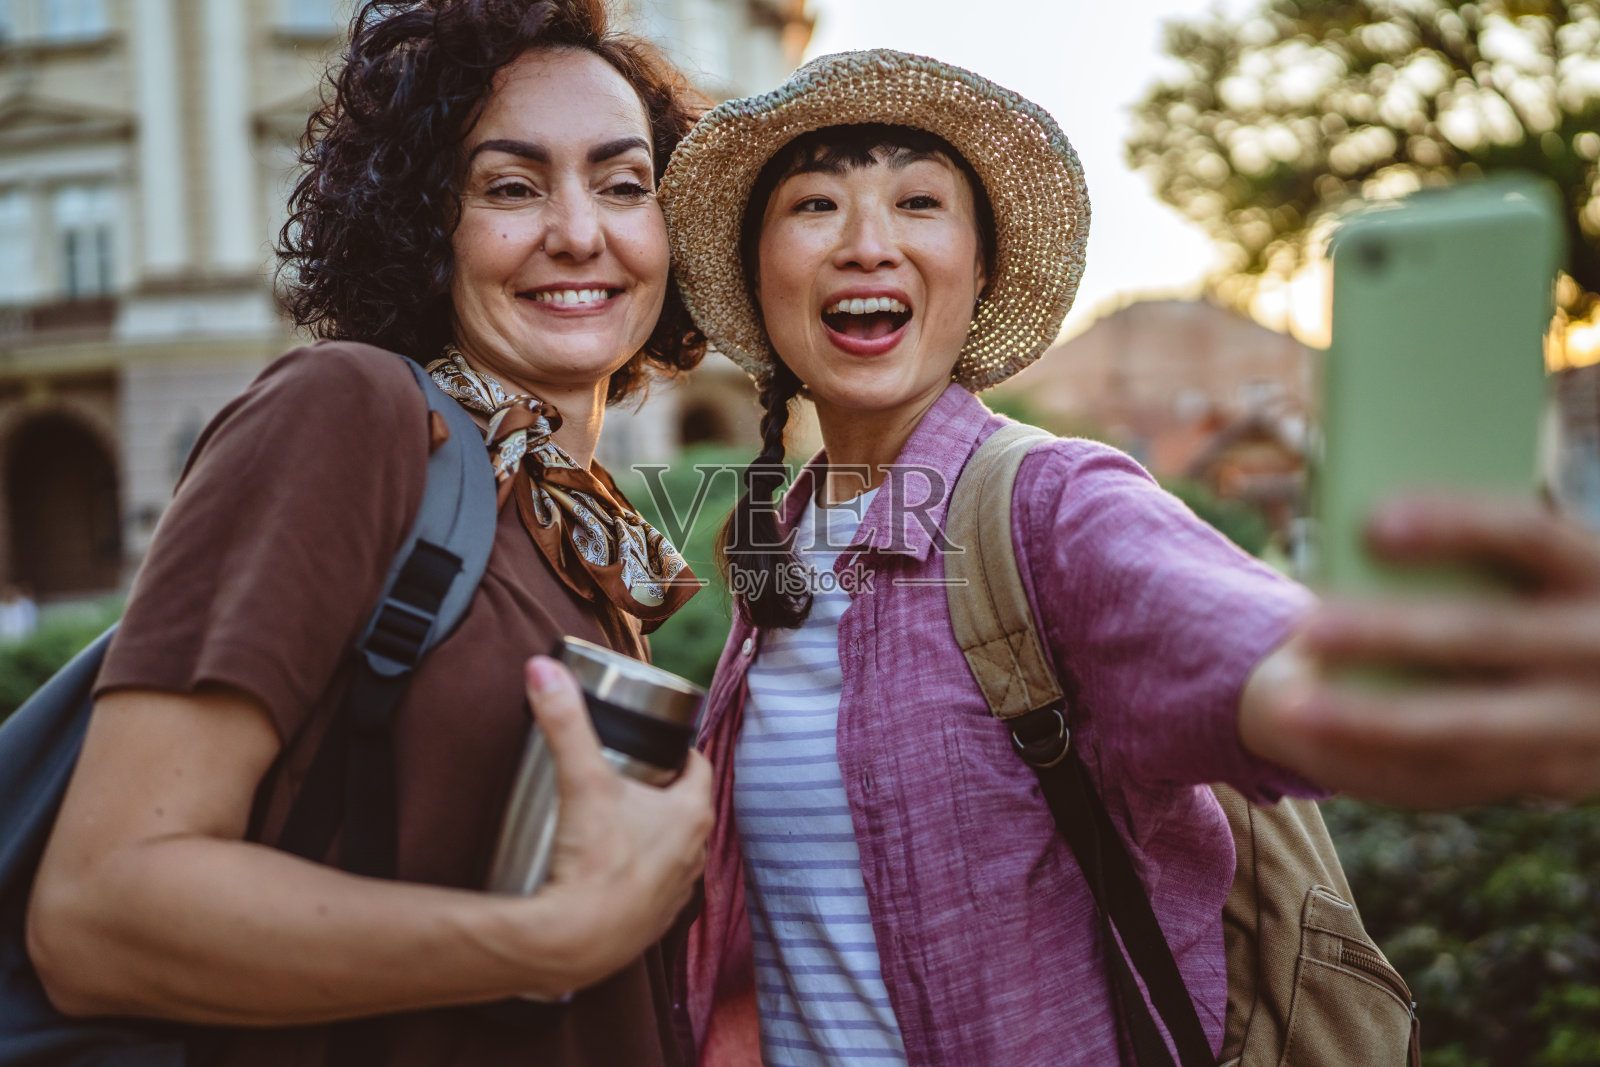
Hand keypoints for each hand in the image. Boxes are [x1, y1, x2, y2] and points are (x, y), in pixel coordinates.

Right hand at [518, 655, 710, 992]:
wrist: (576, 942)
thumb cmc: (593, 861)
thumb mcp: (581, 779)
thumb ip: (564, 721)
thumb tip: (544, 668)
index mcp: (692, 814)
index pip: (698, 767)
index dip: (679, 751)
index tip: (657, 743)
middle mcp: (695, 854)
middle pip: (685, 808)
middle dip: (661, 790)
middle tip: (627, 775)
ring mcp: (677, 892)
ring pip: (672, 849)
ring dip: (652, 835)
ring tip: (616, 820)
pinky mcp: (653, 923)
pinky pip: (653, 888)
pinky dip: (637, 875)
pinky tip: (608, 870)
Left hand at [1242, 495, 1599, 806]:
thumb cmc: (1536, 603)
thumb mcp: (1534, 576)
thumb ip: (1479, 555)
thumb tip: (1371, 532)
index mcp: (1597, 569)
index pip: (1529, 534)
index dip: (1456, 523)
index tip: (1373, 524)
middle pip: (1487, 633)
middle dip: (1392, 630)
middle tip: (1306, 625)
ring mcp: (1587, 721)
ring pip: (1470, 725)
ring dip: (1375, 717)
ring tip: (1294, 706)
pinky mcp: (1558, 772)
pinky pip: (1463, 773)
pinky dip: (1386, 757)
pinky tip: (1322, 743)